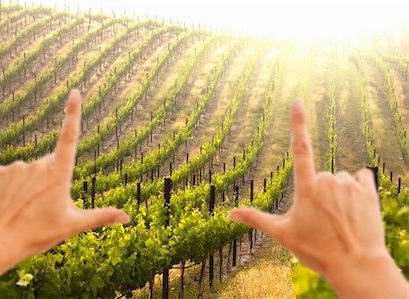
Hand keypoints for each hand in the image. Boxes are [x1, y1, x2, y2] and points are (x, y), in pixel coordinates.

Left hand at [0, 90, 129, 298]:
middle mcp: (38, 164)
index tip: (75, 93)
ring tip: (26, 208)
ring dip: (31, 184)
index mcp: (59, 173)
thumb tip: (127, 218)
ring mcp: (17, 166)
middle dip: (51, 180)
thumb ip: (102, 216)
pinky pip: (12, 174)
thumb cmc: (38, 233)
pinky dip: (13, 186)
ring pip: (31, 171)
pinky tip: (10, 203)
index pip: (69, 137)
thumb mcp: (74, 225)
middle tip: (44, 206)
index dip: (73, 113)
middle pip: (50, 165)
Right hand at [229, 99, 408, 298]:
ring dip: (336, 193)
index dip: (298, 122)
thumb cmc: (316, 250)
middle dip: (317, 192)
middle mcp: (328, 180)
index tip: (298, 100)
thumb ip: (255, 218)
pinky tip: (354, 210)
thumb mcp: (282, 234)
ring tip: (338, 219)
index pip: (299, 147)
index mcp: (306, 187)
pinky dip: (355, 190)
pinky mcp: (368, 190)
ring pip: (338, 179)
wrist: (357, 266)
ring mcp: (350, 184)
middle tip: (321, 219)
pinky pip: (359, 178)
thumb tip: (228, 214)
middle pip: (318, 176)